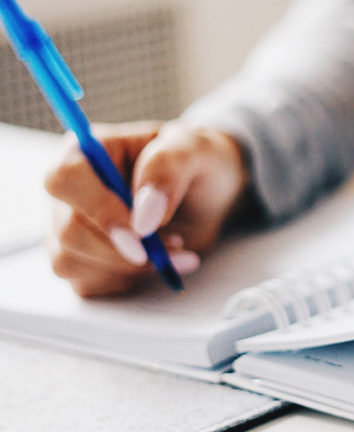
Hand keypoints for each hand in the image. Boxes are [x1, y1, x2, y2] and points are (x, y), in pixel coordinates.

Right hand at [45, 120, 249, 297]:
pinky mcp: (81, 260)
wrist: (209, 195)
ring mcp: (71, 227)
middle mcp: (72, 189)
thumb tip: (143, 216)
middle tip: (174, 242)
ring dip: (129, 266)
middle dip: (124, 248)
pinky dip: (127, 280)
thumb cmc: (197, 162)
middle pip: (69, 229)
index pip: (66, 178)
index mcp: (89, 149)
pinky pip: (86, 283)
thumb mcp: (195, 148)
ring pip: (72, 262)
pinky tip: (156, 262)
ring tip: (173, 246)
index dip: (98, 208)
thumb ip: (168, 168)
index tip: (141, 231)